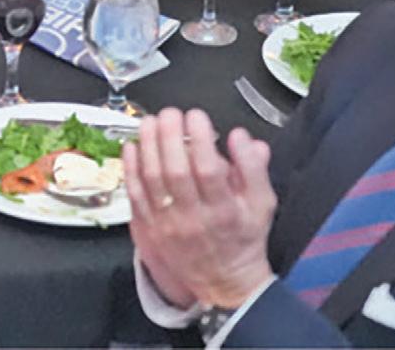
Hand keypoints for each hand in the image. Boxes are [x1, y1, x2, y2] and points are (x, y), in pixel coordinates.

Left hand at [122, 108, 278, 313]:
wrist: (225, 282)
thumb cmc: (244, 237)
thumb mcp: (262, 204)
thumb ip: (254, 168)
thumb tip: (242, 137)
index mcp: (225, 212)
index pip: (208, 170)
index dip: (200, 140)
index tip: (197, 116)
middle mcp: (193, 219)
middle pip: (175, 171)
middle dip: (170, 136)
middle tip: (171, 113)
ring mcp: (168, 225)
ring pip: (152, 179)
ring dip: (148, 145)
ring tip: (151, 121)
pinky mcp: (149, 228)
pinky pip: (135, 195)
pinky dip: (131, 168)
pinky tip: (132, 146)